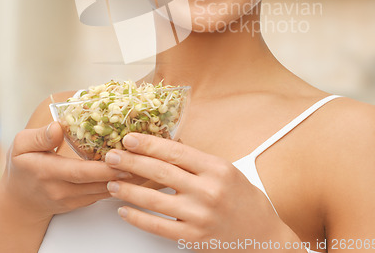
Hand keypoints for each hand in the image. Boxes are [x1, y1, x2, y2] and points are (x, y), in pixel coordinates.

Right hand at [0, 122, 130, 220]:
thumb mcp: (21, 146)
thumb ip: (39, 137)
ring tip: (146, 165)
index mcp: (48, 172)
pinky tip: (135, 173)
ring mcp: (72, 199)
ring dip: (125, 180)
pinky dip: (119, 184)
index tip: (121, 157)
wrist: (20, 200)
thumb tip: (58, 127)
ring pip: (103, 191)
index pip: (79, 172)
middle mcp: (61, 189)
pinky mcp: (80, 203)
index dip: (102, 167)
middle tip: (143, 159)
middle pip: (97, 183)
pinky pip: (102, 194)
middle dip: (122, 172)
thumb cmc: (23, 166)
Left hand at [104, 133, 298, 246]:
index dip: (149, 144)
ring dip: (128, 190)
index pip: (175, 151)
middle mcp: (207, 190)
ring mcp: (199, 215)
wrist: (263, 236)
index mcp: (216, 168)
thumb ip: (198, 162)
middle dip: (131, 162)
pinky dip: (137, 218)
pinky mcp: (193, 237)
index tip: (130, 138)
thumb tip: (164, 149)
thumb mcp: (227, 170)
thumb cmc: (245, 199)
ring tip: (111, 182)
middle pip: (160, 171)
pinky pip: (157, 226)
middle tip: (112, 156)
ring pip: (154, 199)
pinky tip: (124, 210)